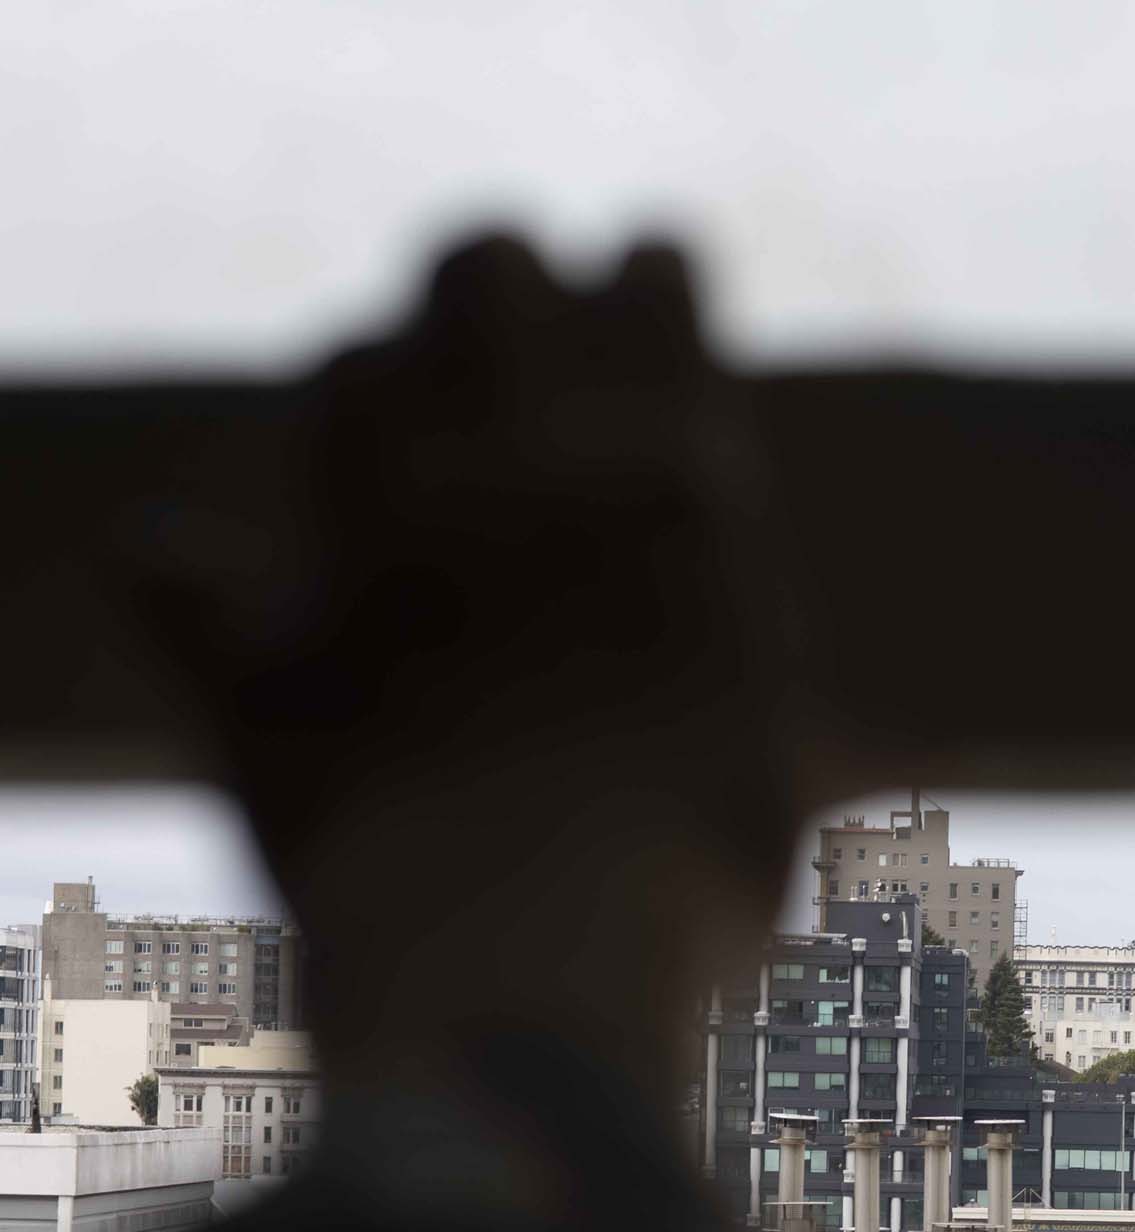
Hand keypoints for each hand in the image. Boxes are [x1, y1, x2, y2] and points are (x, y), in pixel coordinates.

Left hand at [125, 234, 805, 1081]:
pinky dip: (191, 576)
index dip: (652, 265)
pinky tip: (191, 572)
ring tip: (385, 389)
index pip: (659, 297)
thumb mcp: (777, 784)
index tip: (647, 253)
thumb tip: (839, 748)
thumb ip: (754, 709)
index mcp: (673, 494)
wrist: (529, 964)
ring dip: (369, 377)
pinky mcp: (266, 655)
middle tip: (501, 276)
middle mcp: (515, 484)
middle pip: (479, 279)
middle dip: (489, 268)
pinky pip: (183, 573)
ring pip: (346, 380)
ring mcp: (379, 555)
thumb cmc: (700, 891)